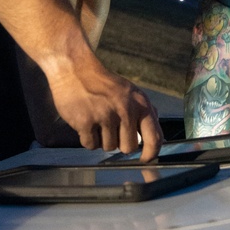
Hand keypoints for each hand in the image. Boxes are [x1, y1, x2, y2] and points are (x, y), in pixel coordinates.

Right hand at [47, 47, 163, 159]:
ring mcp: (105, 116)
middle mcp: (125, 110)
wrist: (75, 69)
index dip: (151, 154)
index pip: (154, 138)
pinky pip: (91, 145)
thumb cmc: (103, 83)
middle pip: (128, 148)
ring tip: (96, 121)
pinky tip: (86, 124)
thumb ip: (143, 111)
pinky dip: (87, 139)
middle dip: (119, 143)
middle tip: (110, 129)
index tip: (145, 159)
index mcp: (140, 104)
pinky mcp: (86, 122)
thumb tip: (154, 133)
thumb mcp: (130, 92)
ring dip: (101, 140)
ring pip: (108, 148)